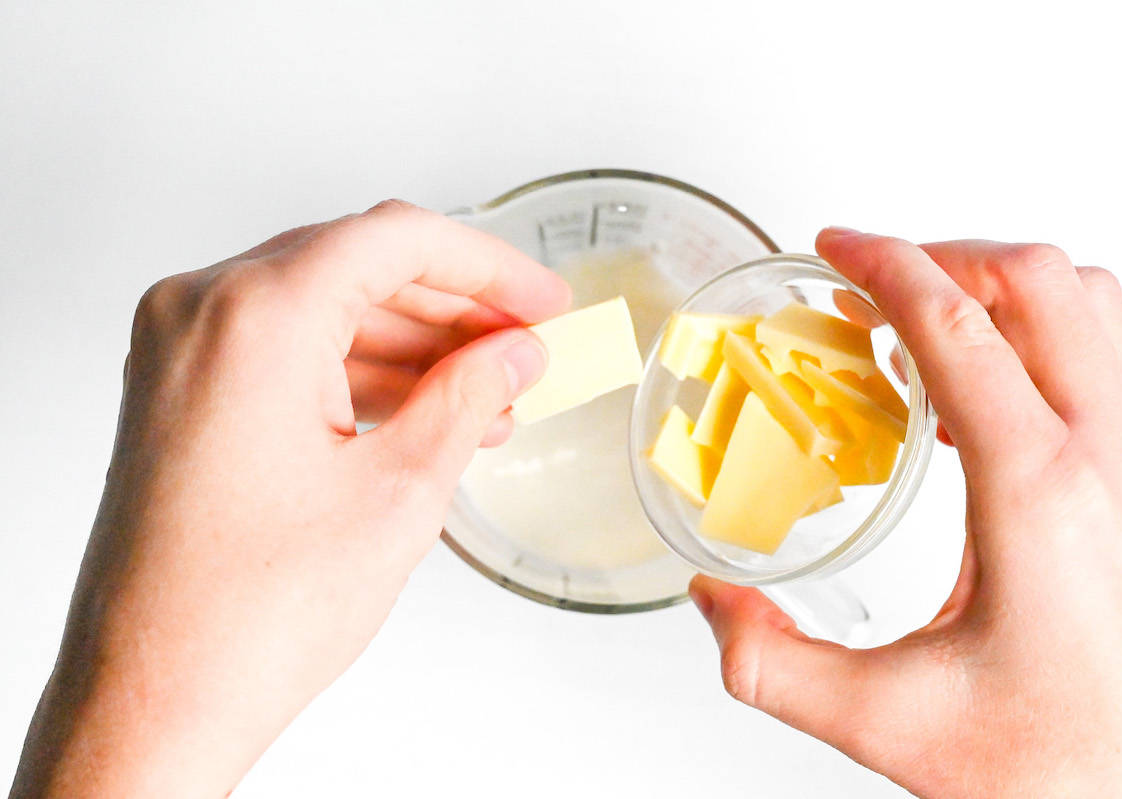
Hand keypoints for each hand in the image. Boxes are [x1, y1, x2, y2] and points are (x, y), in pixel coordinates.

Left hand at [10, 201, 570, 798]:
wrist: (154, 698)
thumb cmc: (246, 616)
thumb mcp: (399, 492)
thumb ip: (468, 396)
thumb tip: (514, 351)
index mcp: (255, 316)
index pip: (396, 239)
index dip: (487, 266)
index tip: (540, 298)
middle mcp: (202, 313)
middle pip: (356, 266)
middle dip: (452, 309)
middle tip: (522, 346)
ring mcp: (180, 352)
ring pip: (322, 309)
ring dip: (410, 346)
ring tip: (486, 396)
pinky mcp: (178, 394)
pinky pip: (283, 351)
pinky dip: (356, 372)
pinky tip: (421, 413)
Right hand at [690, 229, 1121, 797]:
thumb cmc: (1065, 769)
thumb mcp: (888, 724)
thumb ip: (771, 664)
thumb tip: (712, 602)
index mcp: (1041, 495)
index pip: (959, 328)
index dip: (887, 266)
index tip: (839, 247)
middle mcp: (1113, 461)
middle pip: (1041, 282)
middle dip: (945, 256)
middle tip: (873, 280)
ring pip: (1095, 306)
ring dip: (1006, 288)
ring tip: (932, 321)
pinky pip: (1114, 359)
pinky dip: (1047, 337)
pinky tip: (990, 396)